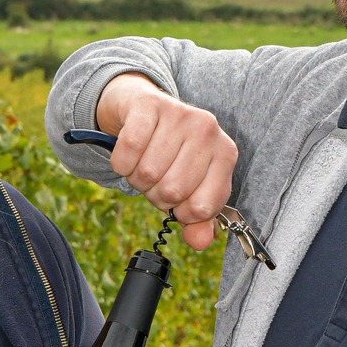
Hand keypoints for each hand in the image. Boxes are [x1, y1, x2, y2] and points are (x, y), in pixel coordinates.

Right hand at [93, 74, 237, 252]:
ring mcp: (180, 113)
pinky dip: (121, 161)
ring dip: (136, 178)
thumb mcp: (190, 186)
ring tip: (143, 163)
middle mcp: (207, 130)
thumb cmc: (170, 153)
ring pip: (147, 173)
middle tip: (157, 179)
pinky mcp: (150, 104)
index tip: (178, 200)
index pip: (203, 207)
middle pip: (172, 191)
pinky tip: (129, 153)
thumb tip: (201, 242)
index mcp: (225, 154)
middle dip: (156, 194)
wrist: (144, 108)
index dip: (182, 213)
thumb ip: (197, 219)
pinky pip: (129, 150)